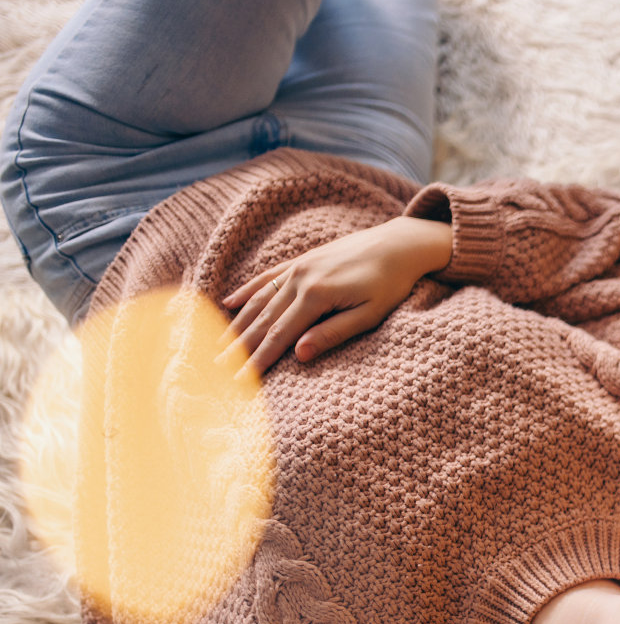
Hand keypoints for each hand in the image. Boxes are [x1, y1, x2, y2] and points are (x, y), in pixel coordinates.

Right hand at [220, 216, 453, 374]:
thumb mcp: (369, 315)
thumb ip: (333, 333)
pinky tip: (228, 303)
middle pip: (263, 319)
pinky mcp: (302, 260)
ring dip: (237, 323)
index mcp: (316, 295)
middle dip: (239, 346)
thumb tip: (298, 355)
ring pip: (259, 299)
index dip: (258, 359)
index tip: (240, 379)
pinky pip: (267, 277)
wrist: (398, 244)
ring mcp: (298, 267)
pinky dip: (247, 291)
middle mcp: (300, 278)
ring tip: (218, 344)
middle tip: (216, 368)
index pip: (280, 335)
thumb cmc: (390, 284)